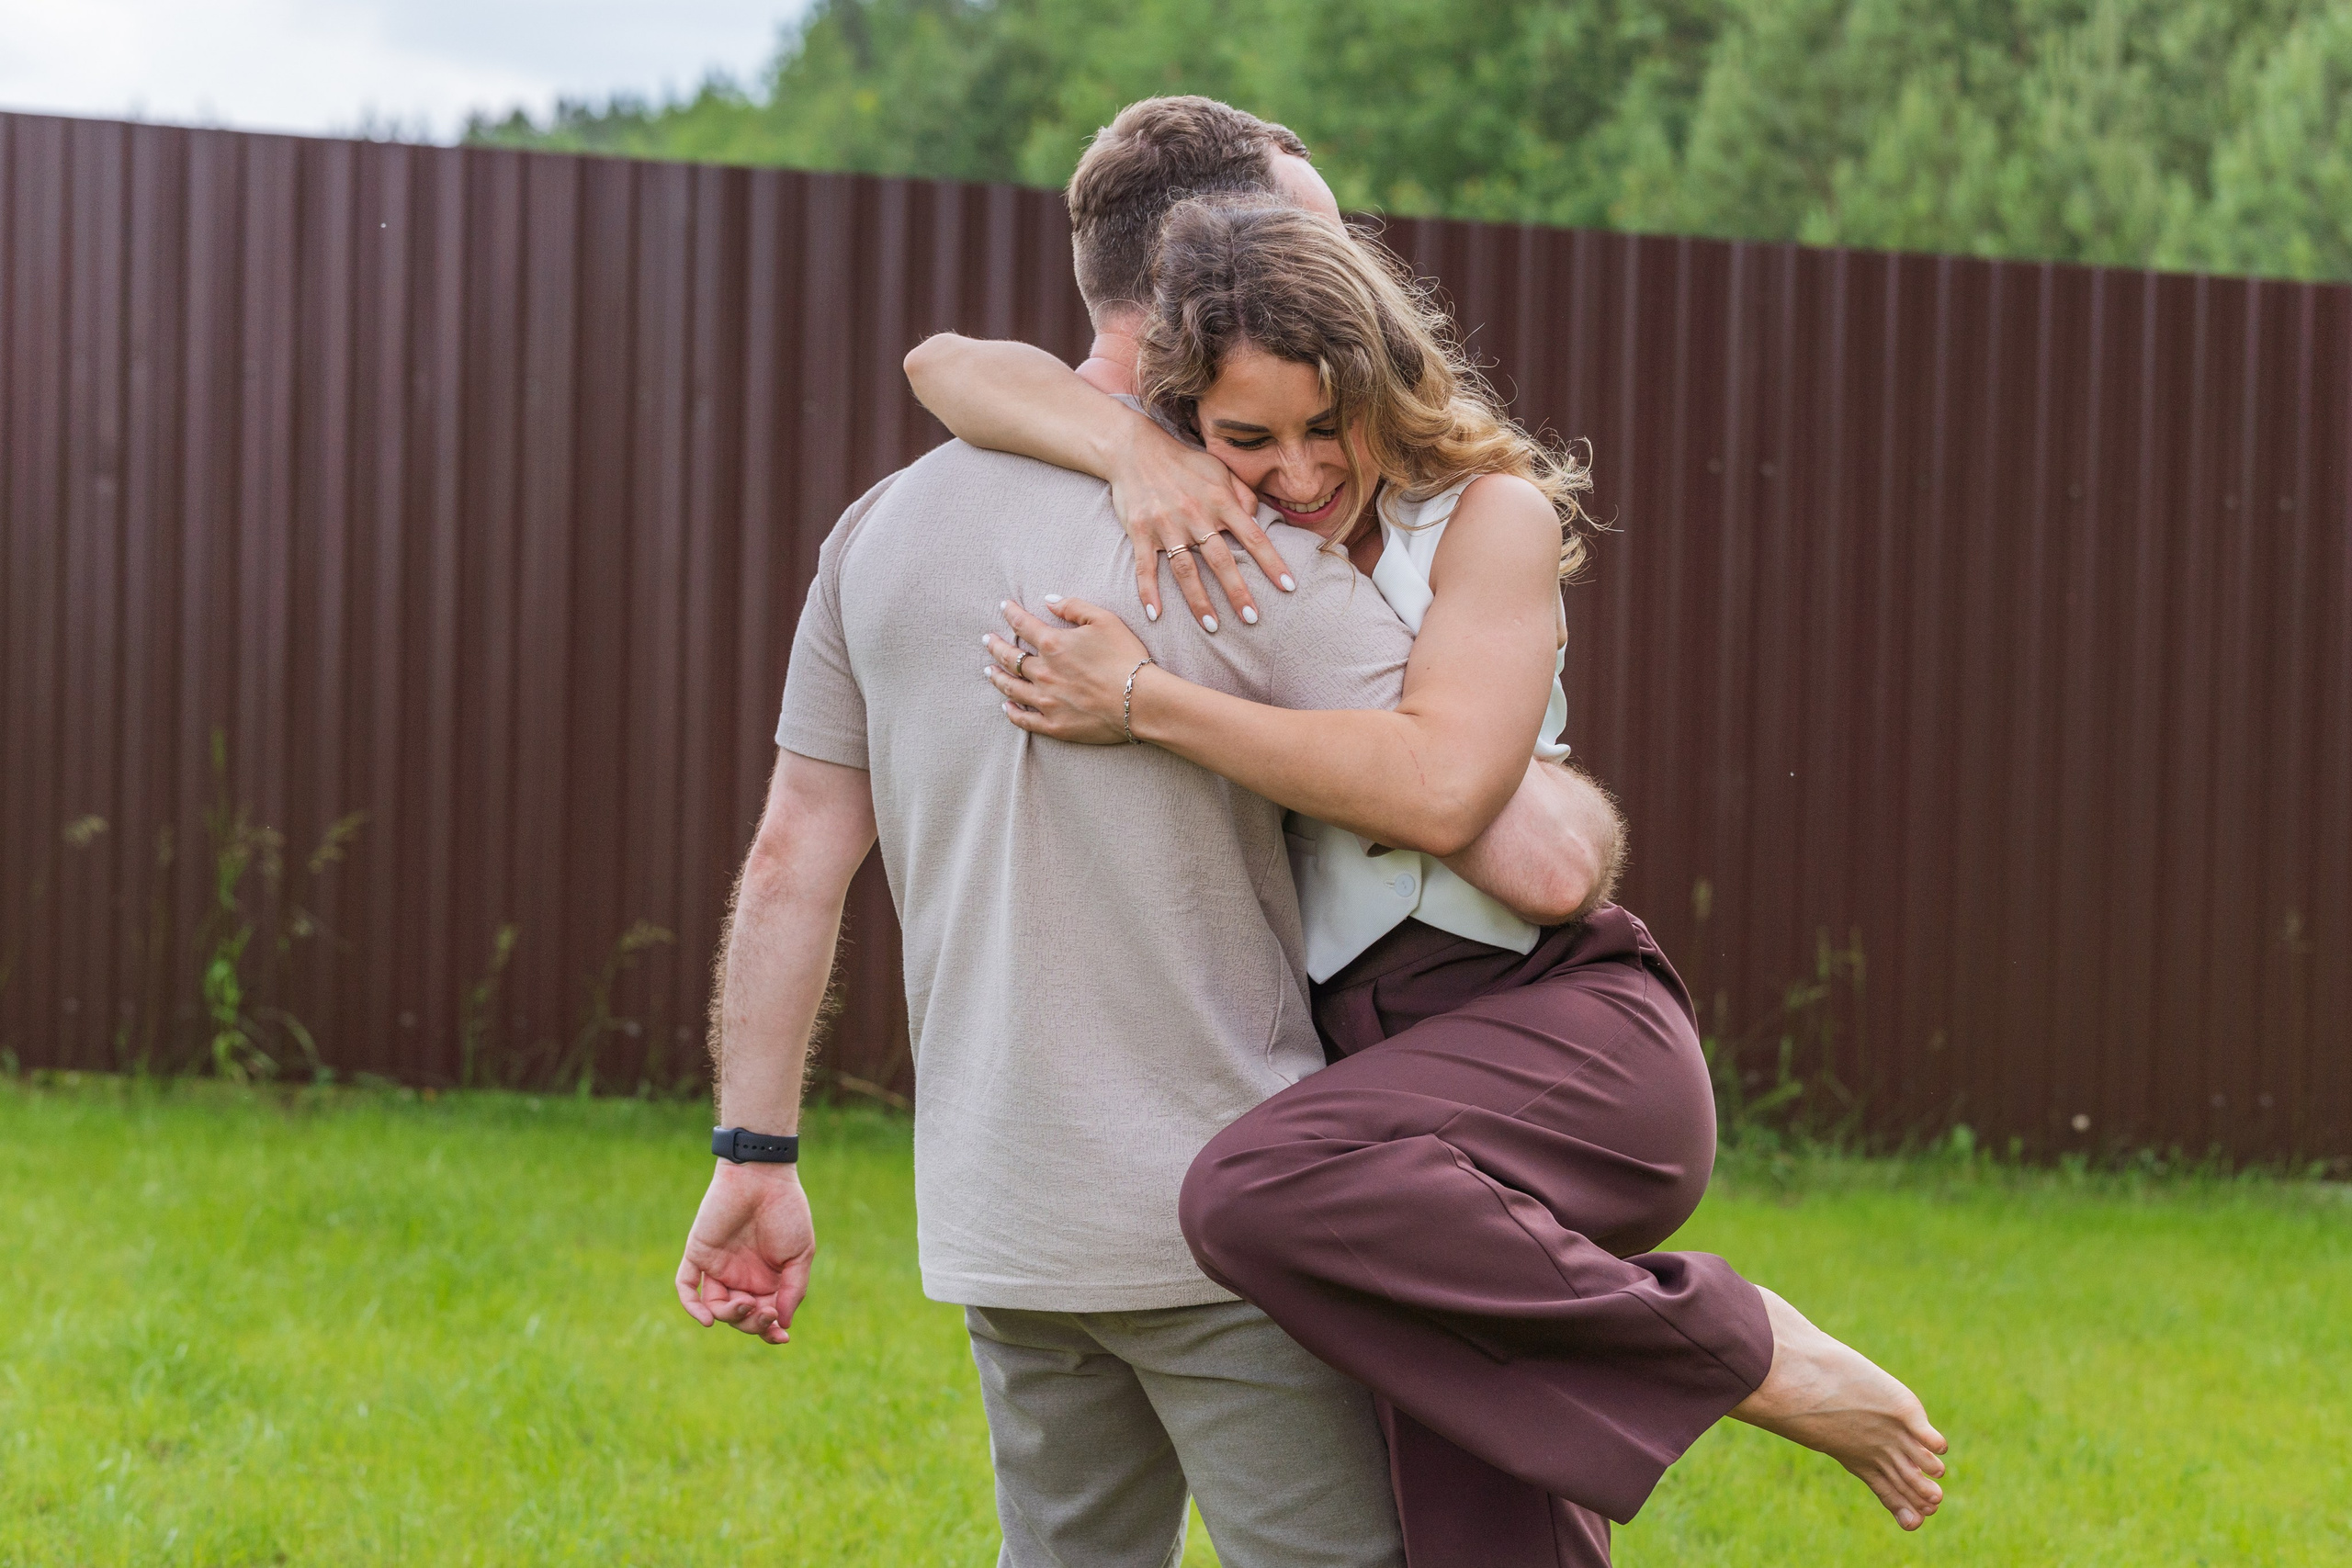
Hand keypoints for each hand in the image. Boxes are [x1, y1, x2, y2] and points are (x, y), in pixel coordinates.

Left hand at [674, 1161, 814, 1345]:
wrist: (762, 1176)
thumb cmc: (787, 1212)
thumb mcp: (800, 1254)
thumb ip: (793, 1290)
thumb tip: (782, 1324)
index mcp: (767, 1278)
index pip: (763, 1315)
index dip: (770, 1331)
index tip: (781, 1337)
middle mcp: (741, 1276)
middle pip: (740, 1317)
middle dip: (753, 1323)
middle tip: (765, 1311)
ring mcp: (718, 1266)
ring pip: (715, 1306)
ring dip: (730, 1316)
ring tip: (745, 1305)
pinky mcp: (698, 1254)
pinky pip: (687, 1287)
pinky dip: (692, 1306)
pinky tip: (707, 1319)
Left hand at [984, 597, 1152, 744]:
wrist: (1140, 700)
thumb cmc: (1125, 657)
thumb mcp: (1104, 619)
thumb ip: (1074, 606)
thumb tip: (1049, 601)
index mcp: (1053, 644)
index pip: (1023, 624)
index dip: (1010, 613)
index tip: (1003, 607)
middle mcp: (1043, 672)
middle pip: (1010, 657)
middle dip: (995, 646)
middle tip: (987, 640)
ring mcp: (1046, 701)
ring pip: (1011, 687)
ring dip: (997, 677)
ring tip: (989, 670)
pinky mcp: (1054, 725)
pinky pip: (1024, 720)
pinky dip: (1011, 712)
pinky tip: (1006, 706)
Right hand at [1106, 418, 1293, 632]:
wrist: (1135, 449)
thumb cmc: (1184, 462)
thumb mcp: (1220, 469)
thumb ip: (1242, 494)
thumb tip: (1259, 520)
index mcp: (1219, 500)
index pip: (1252, 536)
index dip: (1271, 562)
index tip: (1288, 587)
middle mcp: (1194, 514)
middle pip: (1220, 560)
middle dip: (1237, 592)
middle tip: (1252, 619)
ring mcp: (1166, 525)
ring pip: (1185, 570)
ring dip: (1199, 601)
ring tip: (1213, 626)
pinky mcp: (1140, 532)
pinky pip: (1145, 566)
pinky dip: (1148, 591)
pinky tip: (1156, 615)